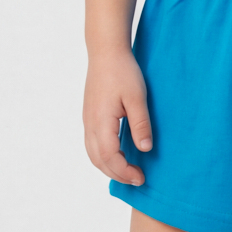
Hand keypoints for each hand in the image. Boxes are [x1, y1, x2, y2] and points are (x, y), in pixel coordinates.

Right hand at [83, 46, 151, 185]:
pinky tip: (118, 155)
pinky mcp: (89, 116)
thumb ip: (140, 124)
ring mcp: (87, 120)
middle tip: (138, 179)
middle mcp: (89, 124)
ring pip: (92, 154)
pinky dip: (103, 156)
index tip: (141, 177)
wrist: (106, 52)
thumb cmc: (123, 72)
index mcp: (101, 121)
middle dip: (117, 174)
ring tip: (128, 171)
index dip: (124, 171)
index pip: (109, 157)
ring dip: (109, 167)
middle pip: (98, 160)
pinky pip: (92, 144)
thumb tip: (144, 149)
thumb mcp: (137, 97)